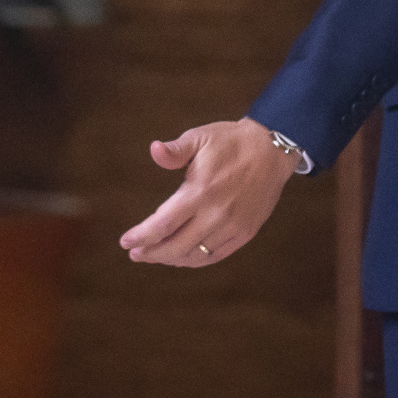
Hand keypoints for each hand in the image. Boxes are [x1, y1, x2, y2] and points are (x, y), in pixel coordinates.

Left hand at [118, 119, 294, 266]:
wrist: (272, 150)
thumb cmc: (231, 141)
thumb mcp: (200, 137)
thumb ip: (175, 150)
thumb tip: (154, 150)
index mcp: (200, 191)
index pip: (163, 223)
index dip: (141, 236)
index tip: (125, 242)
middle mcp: (215, 214)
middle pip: (175, 246)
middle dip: (151, 253)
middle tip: (136, 253)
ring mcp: (232, 226)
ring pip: (195, 255)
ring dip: (171, 259)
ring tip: (155, 255)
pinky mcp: (244, 233)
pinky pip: (215, 256)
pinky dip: (195, 260)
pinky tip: (182, 256)